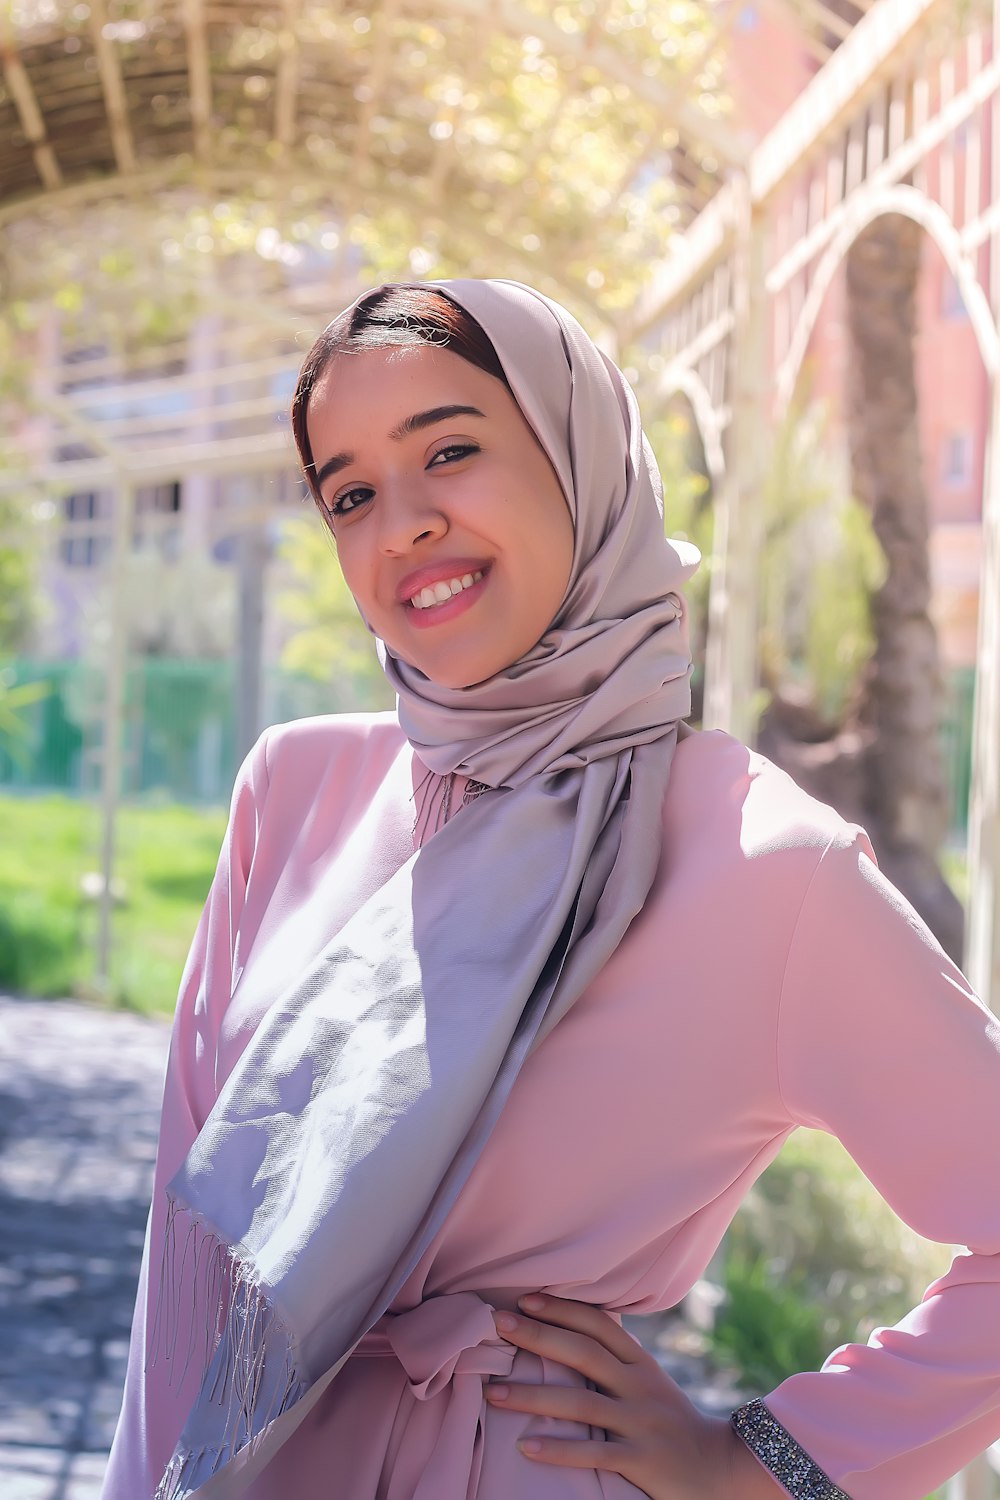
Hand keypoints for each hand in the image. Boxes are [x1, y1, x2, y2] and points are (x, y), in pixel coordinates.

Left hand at [484, 1294, 777, 1498]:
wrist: (718, 1468)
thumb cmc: (671, 1422)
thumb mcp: (649, 1382)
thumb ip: (617, 1360)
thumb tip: (572, 1329)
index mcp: (640, 1364)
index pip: (599, 1325)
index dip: (562, 1309)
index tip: (524, 1299)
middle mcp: (640, 1387)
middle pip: (584, 1354)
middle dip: (539, 1336)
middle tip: (498, 1324)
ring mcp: (640, 1423)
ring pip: (581, 1403)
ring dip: (533, 1396)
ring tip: (494, 1393)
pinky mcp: (641, 1461)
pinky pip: (594, 1454)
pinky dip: (559, 1448)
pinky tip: (526, 1446)